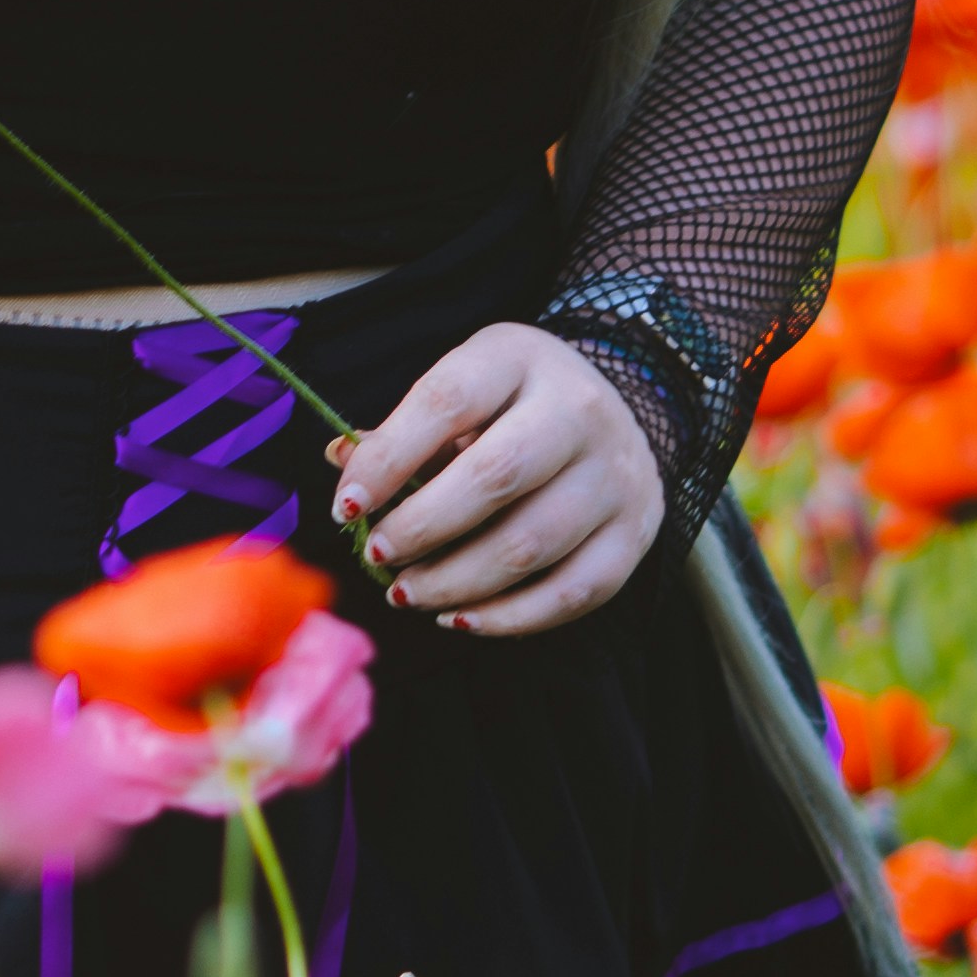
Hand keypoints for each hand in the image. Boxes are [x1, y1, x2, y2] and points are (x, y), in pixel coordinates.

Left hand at [330, 323, 661, 638]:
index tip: (345, 506)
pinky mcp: (635, 532)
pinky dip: (508, 618)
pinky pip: (572, 592)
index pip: (448, 402)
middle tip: (377, 555)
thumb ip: (402, 431)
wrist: (619, 411)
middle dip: (422, 527)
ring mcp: (616, 473)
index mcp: (520, 358)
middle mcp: (580, 408)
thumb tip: (342, 463)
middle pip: (496, 477)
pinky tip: (460, 618)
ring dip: (455, 582)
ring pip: (530, 545)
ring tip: (407, 594)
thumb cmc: (513, 405)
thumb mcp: (462, 390)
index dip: (389, 459)